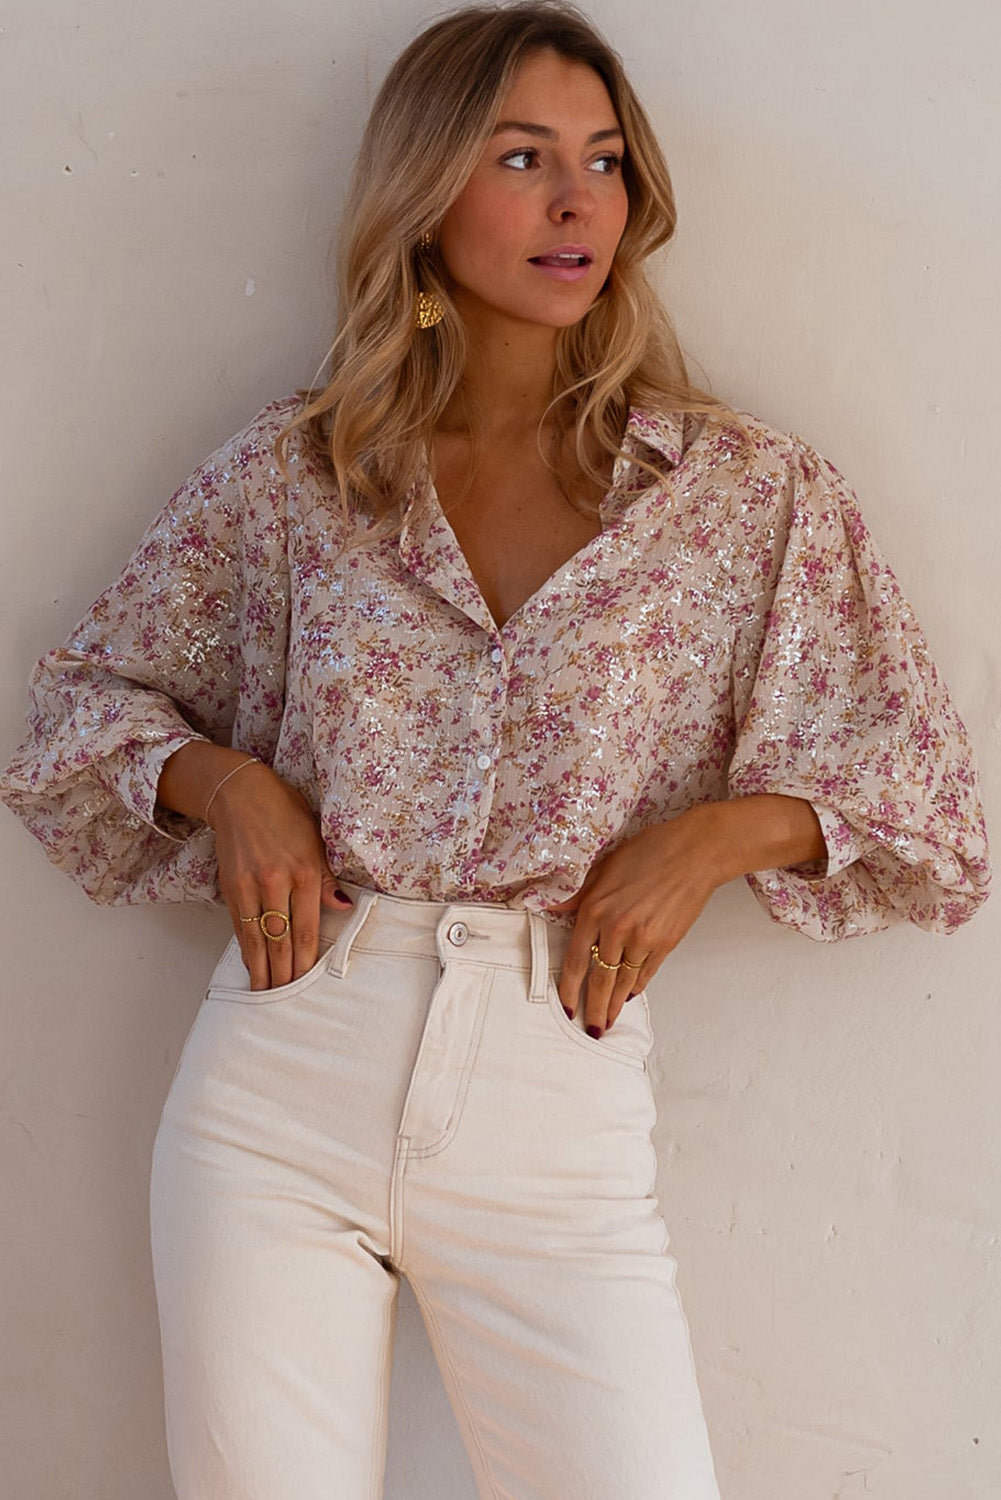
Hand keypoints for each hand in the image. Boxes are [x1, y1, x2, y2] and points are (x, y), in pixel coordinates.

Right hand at [205, 760, 351, 990]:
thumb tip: (343, 907)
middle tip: (288, 1001)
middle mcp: (275, 880)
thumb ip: (326, 877)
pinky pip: (239, 926)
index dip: (306, 958)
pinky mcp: (230, 887)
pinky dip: (246, 949)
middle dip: (284, 973)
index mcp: (302, 869)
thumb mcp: (315, 838)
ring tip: (266, 996)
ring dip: (262, 970)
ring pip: (257, 938)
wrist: (238, 794)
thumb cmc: (284, 812)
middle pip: (280, 938)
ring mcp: (249, 885)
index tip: (309, 981)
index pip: (306, 926)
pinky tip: (251, 966)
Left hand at [548, 811, 721, 1037]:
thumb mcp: (604, 866)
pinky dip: (637, 987)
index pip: (574, 960)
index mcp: (595, 909)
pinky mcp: (666, 943)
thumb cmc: (650, 851)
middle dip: (594, 1008)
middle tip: (590, 1028)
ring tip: (608, 1021)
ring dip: (615, 1005)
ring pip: (623, 982)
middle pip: (599, 980)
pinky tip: (630, 995)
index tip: (567, 1007)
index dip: (569, 989)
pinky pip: (646, 973)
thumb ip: (578, 894)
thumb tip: (551, 907)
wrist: (695, 852)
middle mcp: (616, 928)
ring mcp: (643, 939)